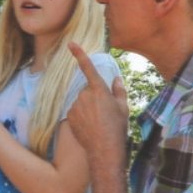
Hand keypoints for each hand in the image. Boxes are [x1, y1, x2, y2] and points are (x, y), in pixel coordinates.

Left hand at [66, 43, 128, 169]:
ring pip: (81, 102)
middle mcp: (85, 95)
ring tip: (98, 122)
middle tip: (105, 113)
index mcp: (99, 90)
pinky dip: (81, 117)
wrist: (104, 149)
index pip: (88, 68)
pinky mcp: (69, 116)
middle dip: (94, 98)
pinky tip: (90, 127)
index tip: (70, 43)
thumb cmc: (117, 127)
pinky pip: (75, 112)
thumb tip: (116, 78)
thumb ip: (119, 90)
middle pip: (88, 91)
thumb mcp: (123, 108)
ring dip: (88, 108)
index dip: (79, 54)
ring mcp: (75, 105)